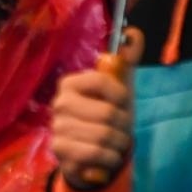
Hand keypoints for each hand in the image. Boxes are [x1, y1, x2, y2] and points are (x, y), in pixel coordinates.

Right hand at [51, 27, 142, 190]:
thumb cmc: (106, 119)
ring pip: (103, 135)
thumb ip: (127, 63)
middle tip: (121, 130)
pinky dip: (109, 158)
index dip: (121, 96)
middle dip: (123, 126)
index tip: (122, 104)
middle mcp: (60, 103)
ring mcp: (57, 127)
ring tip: (115, 144)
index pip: (102, 81)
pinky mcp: (59, 149)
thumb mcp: (119, 91)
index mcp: (72, 83)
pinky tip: (107, 157)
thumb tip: (135, 34)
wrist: (91, 157)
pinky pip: (95, 153)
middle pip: (107, 113)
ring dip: (119, 144)